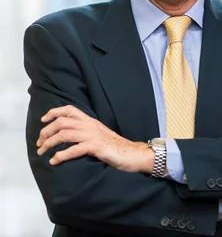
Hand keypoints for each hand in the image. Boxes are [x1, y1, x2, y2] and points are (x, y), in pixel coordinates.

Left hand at [36, 105, 152, 173]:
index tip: (44, 120)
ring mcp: (93, 136)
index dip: (54, 112)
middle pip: (62, 122)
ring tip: (42, 152)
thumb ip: (87, 132)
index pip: (70, 110)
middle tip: (40, 143)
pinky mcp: (96, 147)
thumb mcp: (100, 135)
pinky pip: (73, 149)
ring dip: (49, 143)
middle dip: (46, 132)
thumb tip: (70, 137)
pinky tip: (54, 161)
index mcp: (91, 121)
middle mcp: (90, 126)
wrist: (133, 154)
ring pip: (64, 134)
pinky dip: (60, 155)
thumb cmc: (117, 147)